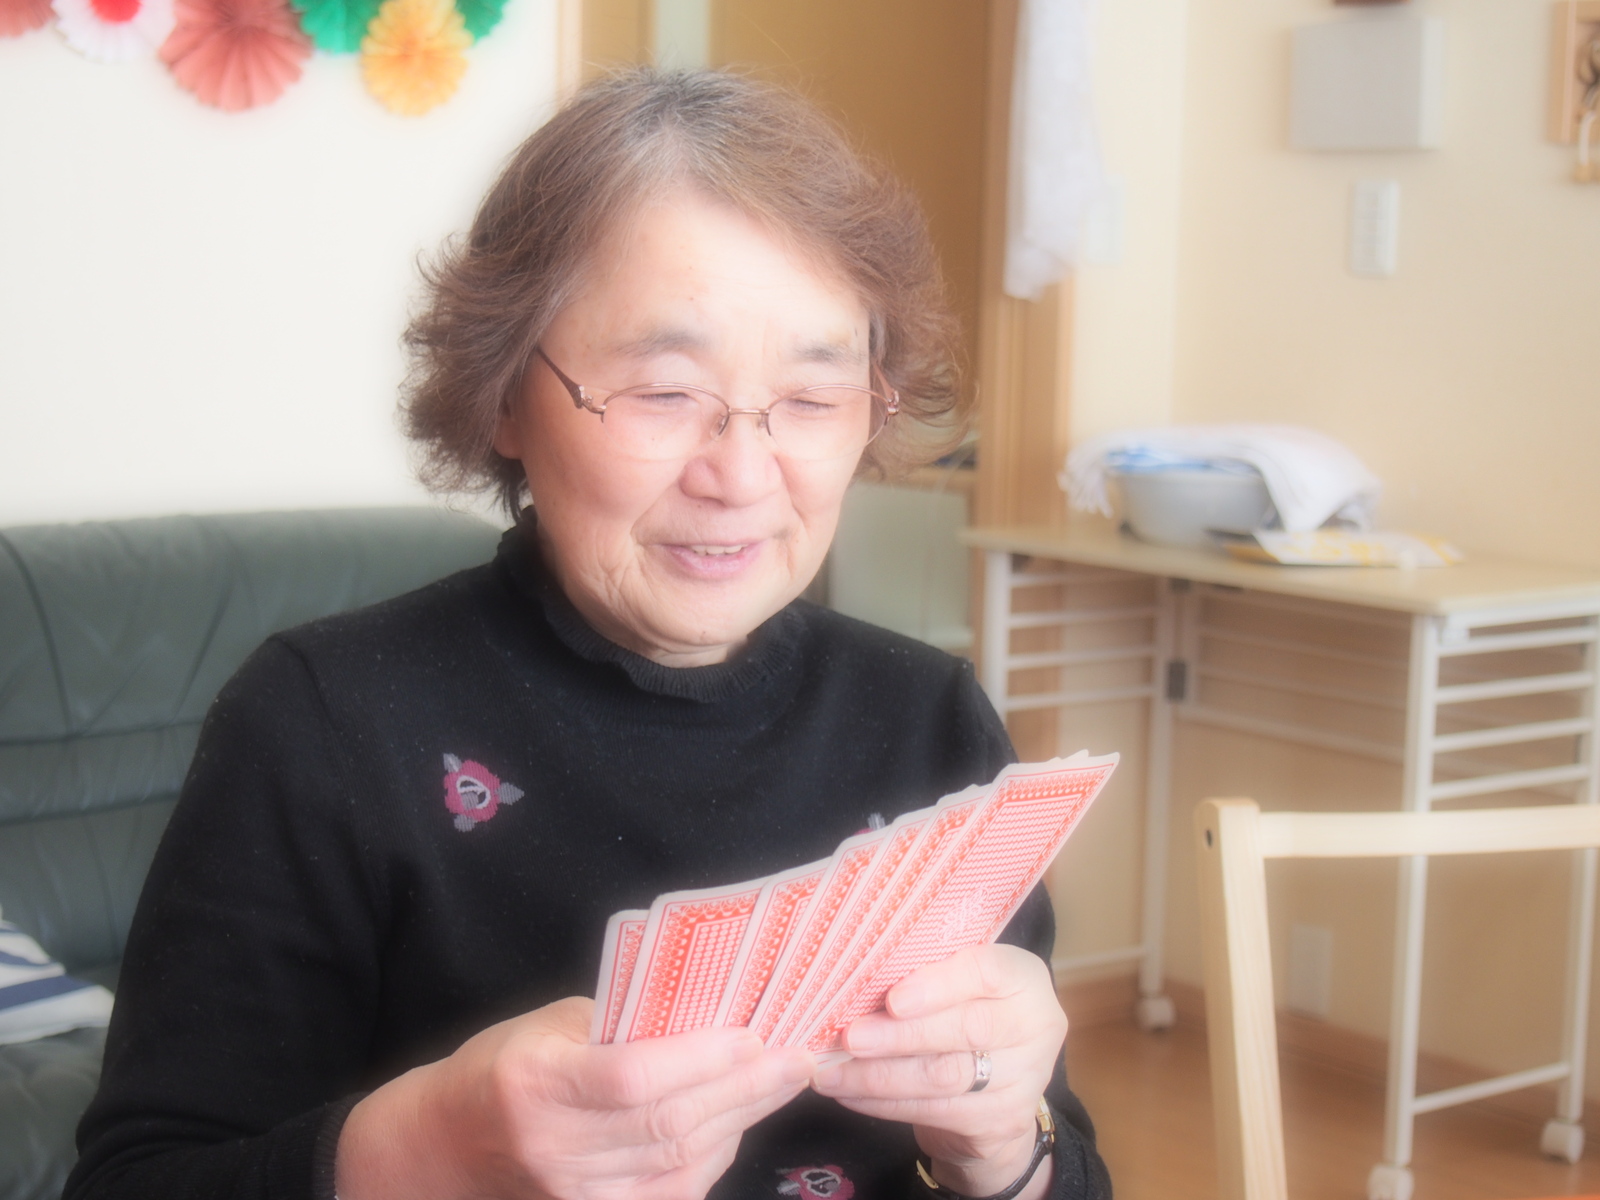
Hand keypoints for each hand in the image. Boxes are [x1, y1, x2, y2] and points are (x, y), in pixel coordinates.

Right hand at [337, 996, 814, 1199]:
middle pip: (670, 1124)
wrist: (444, 1147)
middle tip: (798, 1057)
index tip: (755, 1033)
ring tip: (783, 1081)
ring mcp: (574, 1193)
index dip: (701, 1058)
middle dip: (746, 1088)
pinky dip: (714, 1156)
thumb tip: (710, 1012)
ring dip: (742, 1120)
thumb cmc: (506, 1067)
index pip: (634, 1077)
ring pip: (680, 1162)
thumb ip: (626, 1022)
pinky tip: (738, 1121)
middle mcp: (555, 1146)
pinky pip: (672, 1192)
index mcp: (538, 1082)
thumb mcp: (553, 1026)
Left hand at [809, 945, 1065, 1198]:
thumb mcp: (958, 985)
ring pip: (944, 1077)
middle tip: (848, 1038)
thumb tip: (853, 977)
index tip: (892, 999)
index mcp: (1023, 978)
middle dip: (898, 1035)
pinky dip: (885, 1104)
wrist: (997, 1090)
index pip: (986, 972)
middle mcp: (1035, 1026)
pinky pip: (935, 1112)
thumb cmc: (963, 1016)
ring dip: (879, 1075)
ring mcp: (1024, 1079)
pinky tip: (851, 1095)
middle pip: (964, 1030)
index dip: (938, 985)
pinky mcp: (1002, 1121)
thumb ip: (924, 975)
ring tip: (832, 1072)